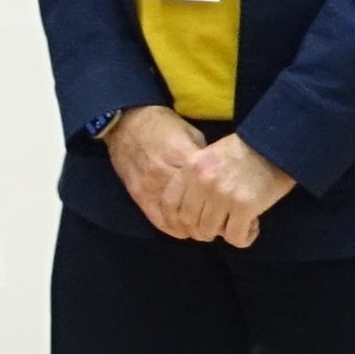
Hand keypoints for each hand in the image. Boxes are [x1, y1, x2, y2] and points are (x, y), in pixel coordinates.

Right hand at [102, 106, 217, 241]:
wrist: (125, 124)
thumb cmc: (160, 125)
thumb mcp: (190, 133)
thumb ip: (203, 156)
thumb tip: (220, 176)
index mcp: (182, 156)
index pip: (207, 190)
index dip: (221, 204)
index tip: (229, 209)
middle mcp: (165, 174)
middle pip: (193, 208)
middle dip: (208, 220)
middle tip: (220, 223)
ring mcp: (150, 187)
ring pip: (176, 218)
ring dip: (191, 228)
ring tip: (202, 229)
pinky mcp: (138, 194)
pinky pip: (157, 219)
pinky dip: (172, 228)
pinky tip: (182, 229)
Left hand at [184, 135, 296, 247]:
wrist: (278, 143)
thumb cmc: (246, 149)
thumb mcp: (211, 154)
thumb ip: (196, 177)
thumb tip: (190, 208)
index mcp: (192, 166)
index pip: (169, 203)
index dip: (178, 219)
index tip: (192, 224)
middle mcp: (203, 181)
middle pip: (189, 221)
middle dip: (203, 229)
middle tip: (220, 226)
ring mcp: (223, 194)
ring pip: (210, 231)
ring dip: (224, 233)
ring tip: (239, 225)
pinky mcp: (244, 205)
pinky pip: (235, 237)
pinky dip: (243, 238)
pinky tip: (253, 228)